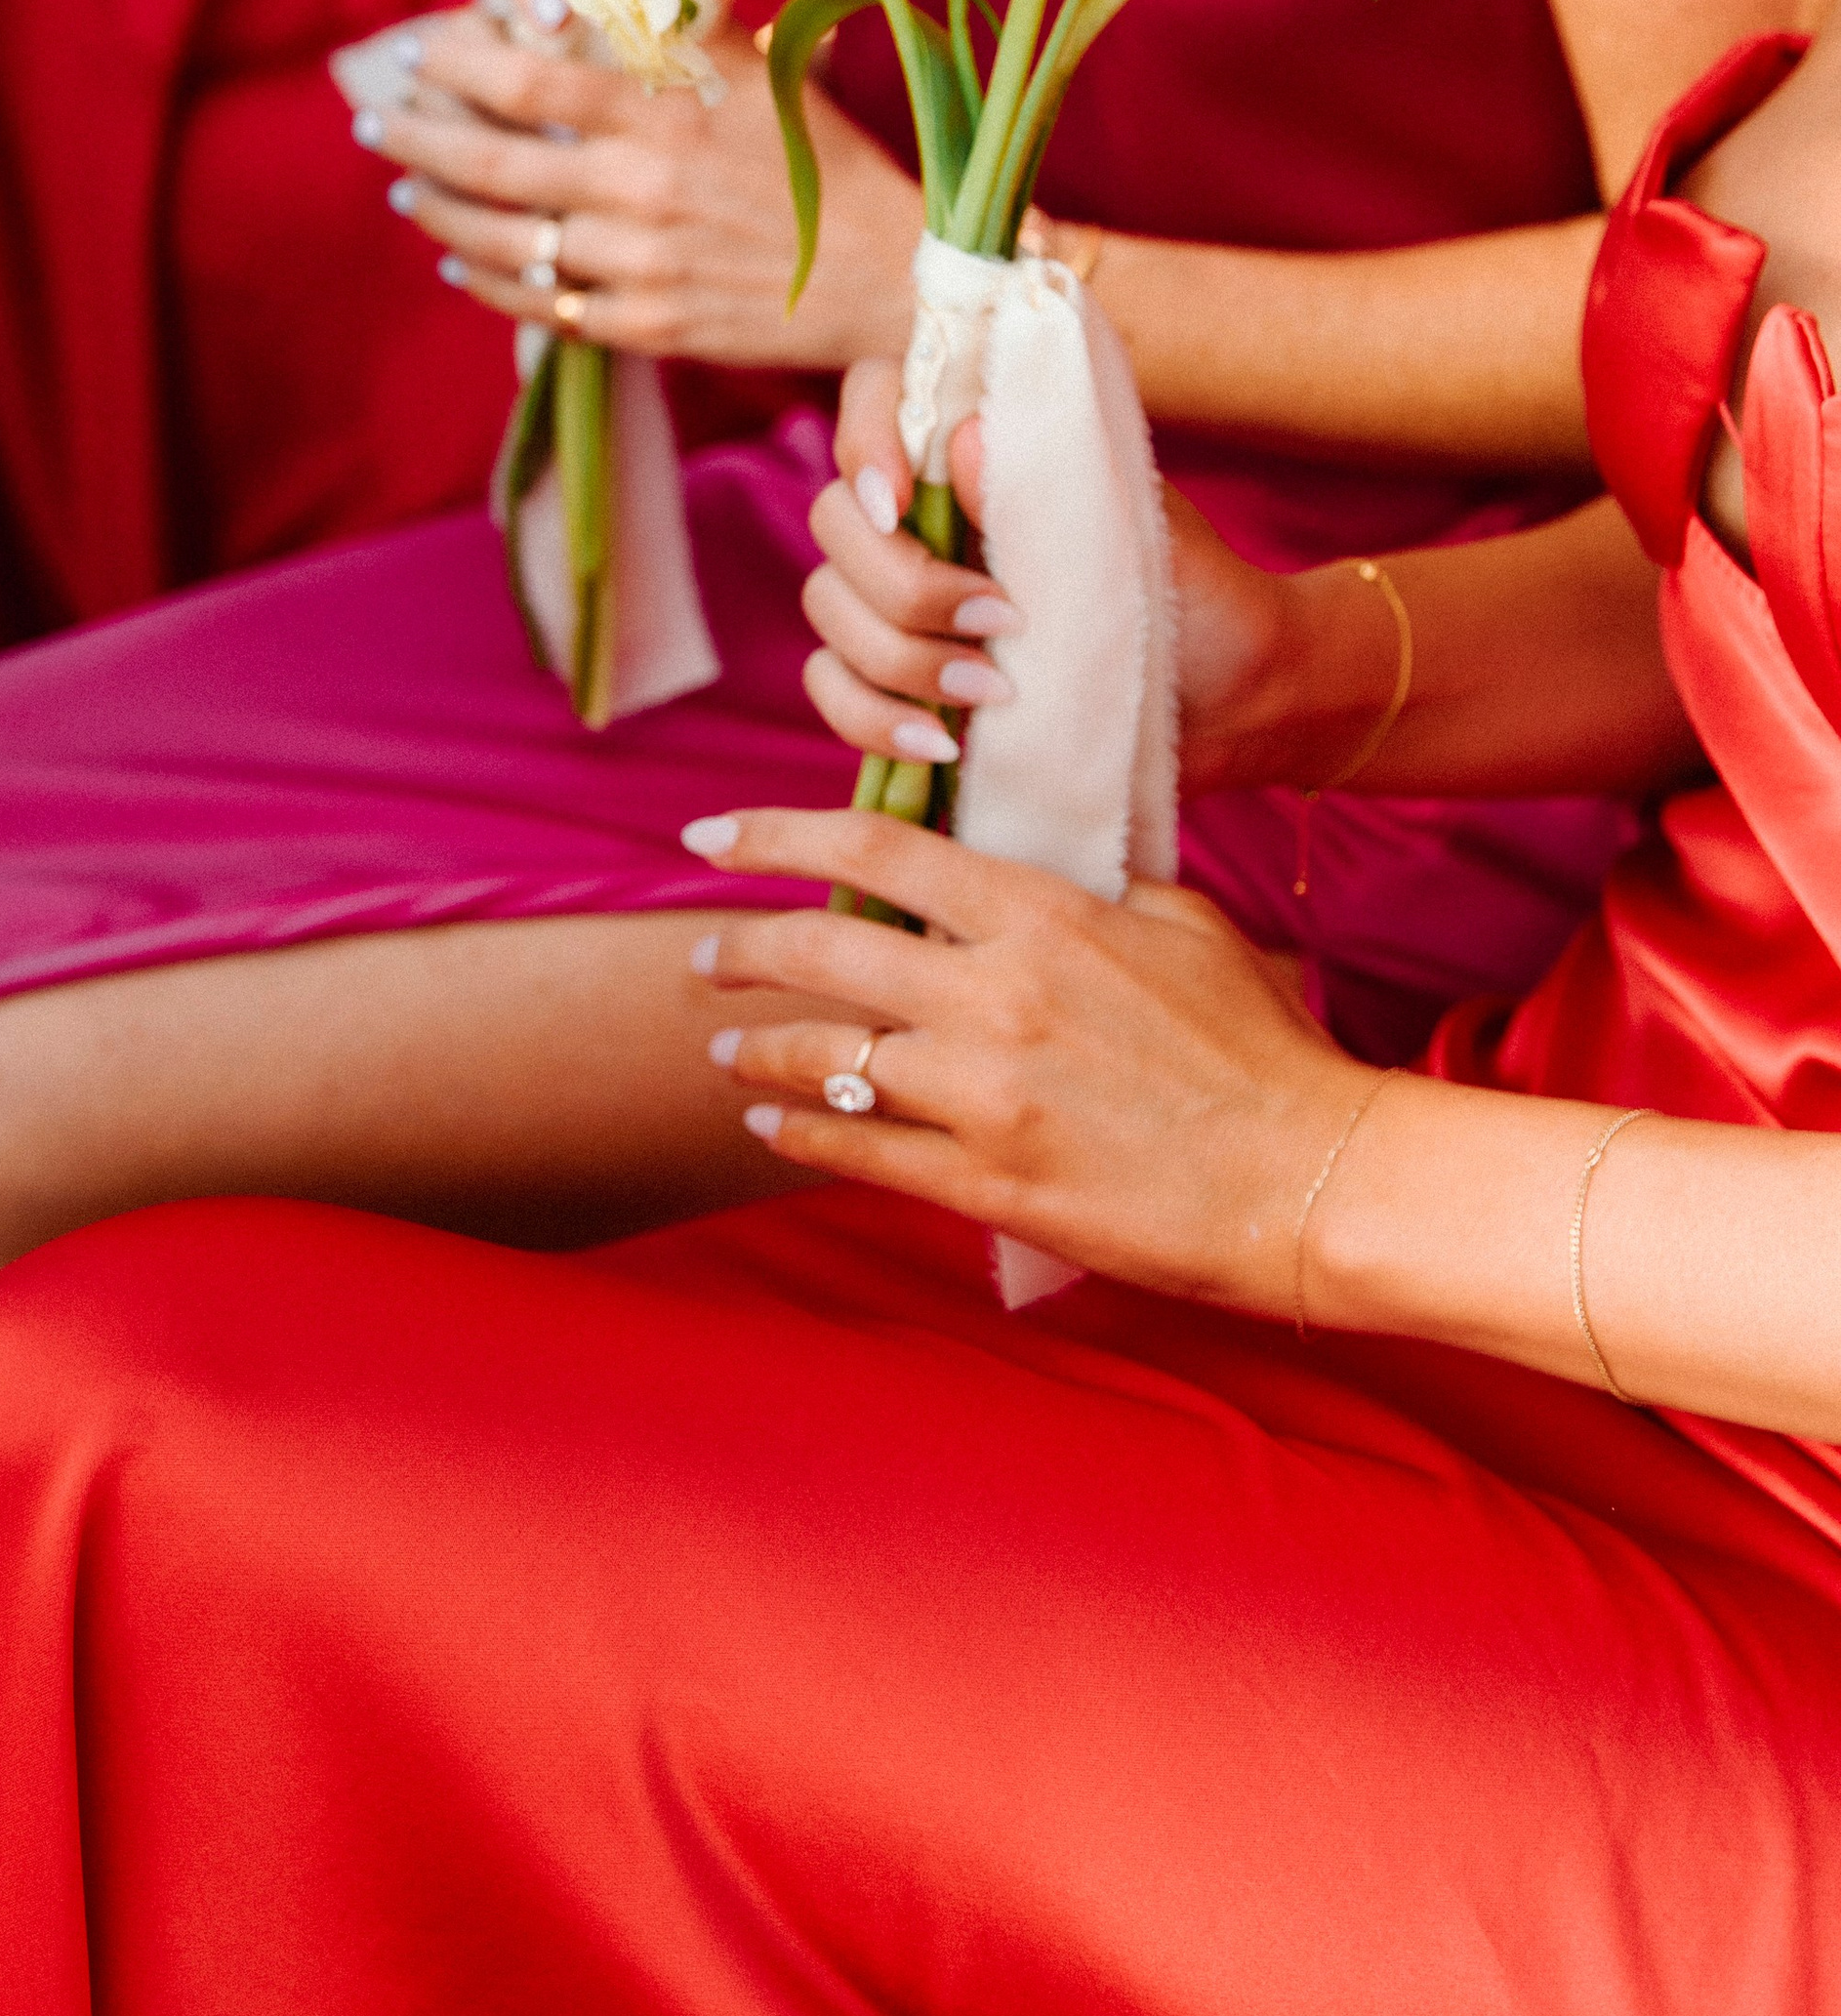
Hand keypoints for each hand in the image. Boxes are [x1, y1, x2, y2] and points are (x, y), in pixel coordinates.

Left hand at [360, 6, 924, 370]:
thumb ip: (676, 37)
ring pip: (506, 240)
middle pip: (493, 162)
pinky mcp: (651, 327)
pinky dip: (491, 283)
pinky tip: (461, 263)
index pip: (529, 76)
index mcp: (666, 113)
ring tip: (406, 193)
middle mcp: (642, 189)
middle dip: (418, 140)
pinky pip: (545, 307)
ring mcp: (642, 266)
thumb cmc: (829, 165)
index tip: (420, 52)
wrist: (894, 279)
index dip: (457, 62)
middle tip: (376, 122)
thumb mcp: (761, 76)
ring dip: (440, 214)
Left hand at [691, 803, 1352, 1309]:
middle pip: (821, 951)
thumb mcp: (1184, 925)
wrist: (1312, 1176)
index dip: (776, 834)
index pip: (875, 850)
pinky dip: (800, 1136)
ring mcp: (985, 1095)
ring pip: (825, 1059)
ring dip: (758, 1050)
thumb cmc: (1259, 1045)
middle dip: (740, 946)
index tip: (712, 832)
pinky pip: (860, 1153)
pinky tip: (769, 1128)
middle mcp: (995, 994)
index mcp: (1041, 915)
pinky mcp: (990, 1183)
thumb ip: (1090, 890)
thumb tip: (1023, 870)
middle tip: (702, 953)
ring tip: (725, 1049)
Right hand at [802, 359, 1294, 787]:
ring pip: (828, 611)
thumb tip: (964, 435)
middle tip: (1000, 622)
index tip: (901, 498)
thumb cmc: (1198, 598)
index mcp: (981, 454)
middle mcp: (928, 516)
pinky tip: (942, 745)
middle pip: (837, 520)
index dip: (864, 437)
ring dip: (900, 659)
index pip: (876, 395)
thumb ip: (1050, 486)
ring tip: (995, 693)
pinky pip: (831, 689)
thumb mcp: (1137, 534)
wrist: (1235, 704)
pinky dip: (871, 720)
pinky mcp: (900, 683)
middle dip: (904, 583)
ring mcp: (905, 602)